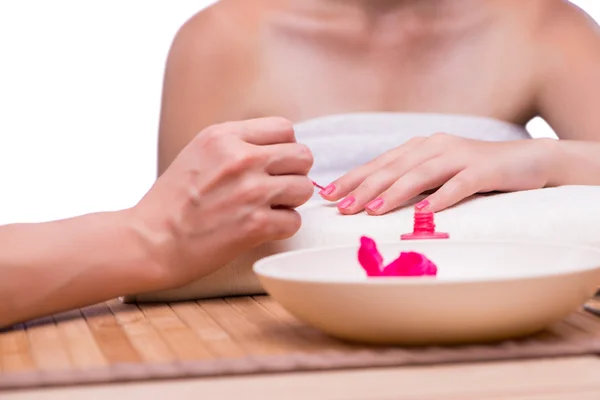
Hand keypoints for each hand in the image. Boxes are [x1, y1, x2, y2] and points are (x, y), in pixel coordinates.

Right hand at [131, 117, 313, 288]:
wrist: (150, 241)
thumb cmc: (172, 202)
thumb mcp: (198, 153)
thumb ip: (235, 144)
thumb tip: (277, 148)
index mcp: (224, 136)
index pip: (285, 129)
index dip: (284, 149)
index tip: (273, 165)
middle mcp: (241, 158)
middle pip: (303, 156)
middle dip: (293, 174)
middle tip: (274, 189)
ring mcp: (250, 191)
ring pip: (304, 188)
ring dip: (290, 202)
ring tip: (267, 209)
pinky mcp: (256, 224)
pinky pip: (295, 220)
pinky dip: (282, 227)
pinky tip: (260, 229)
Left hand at [318, 133, 556, 214]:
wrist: (530, 160)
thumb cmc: (477, 172)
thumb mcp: (439, 174)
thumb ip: (412, 182)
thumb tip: (374, 203)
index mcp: (420, 147)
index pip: (379, 164)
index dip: (352, 179)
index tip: (327, 196)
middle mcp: (434, 146)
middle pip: (392, 168)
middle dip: (363, 188)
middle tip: (340, 207)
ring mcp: (459, 155)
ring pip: (419, 174)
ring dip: (394, 192)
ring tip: (371, 210)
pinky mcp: (484, 169)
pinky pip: (458, 184)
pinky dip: (440, 198)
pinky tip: (423, 213)